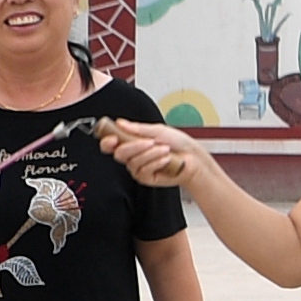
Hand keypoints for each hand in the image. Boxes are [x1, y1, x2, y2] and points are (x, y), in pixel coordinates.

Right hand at [96, 119, 210, 191]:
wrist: (193, 158)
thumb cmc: (179, 144)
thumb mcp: (158, 130)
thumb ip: (138, 128)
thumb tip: (121, 123)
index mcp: (133, 142)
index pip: (112, 143)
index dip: (108, 141)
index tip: (112, 137)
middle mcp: (133, 155)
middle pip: (119, 153)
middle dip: (133, 146)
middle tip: (148, 141)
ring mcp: (138, 168)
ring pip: (133, 161)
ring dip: (151, 153)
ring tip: (164, 149)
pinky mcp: (145, 178)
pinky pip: (143, 170)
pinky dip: (156, 162)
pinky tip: (165, 159)